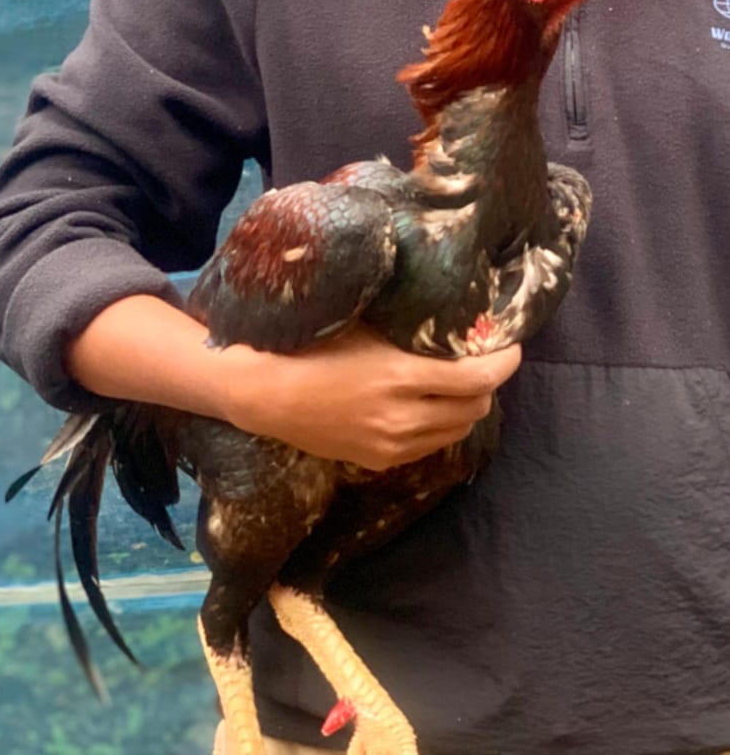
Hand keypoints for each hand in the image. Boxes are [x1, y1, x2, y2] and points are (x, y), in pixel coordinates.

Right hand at [214, 323, 521, 470]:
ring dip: (467, 407)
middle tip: (484, 362)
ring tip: (460, 384)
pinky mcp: (381, 461)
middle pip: (475, 408)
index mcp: (400, 377)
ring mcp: (392, 445)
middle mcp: (403, 418)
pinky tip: (429, 406)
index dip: (503, 364)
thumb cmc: (313, 347)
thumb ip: (409, 330)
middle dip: (489, 385)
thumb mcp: (365, 326)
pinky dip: (440, 426)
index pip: (476, 379)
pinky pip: (429, 446)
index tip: (512, 347)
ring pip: (456, 431)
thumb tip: (453, 319)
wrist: (267, 395)